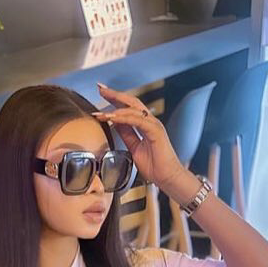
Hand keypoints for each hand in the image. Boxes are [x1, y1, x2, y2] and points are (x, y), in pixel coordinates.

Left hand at [95, 84, 197, 205]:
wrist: (168, 178)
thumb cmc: (154, 166)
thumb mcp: (134, 148)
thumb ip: (126, 134)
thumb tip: (114, 123)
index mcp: (145, 124)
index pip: (128, 107)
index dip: (115, 99)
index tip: (102, 93)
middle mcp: (150, 121)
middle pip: (131, 102)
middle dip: (114, 94)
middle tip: (100, 88)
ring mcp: (154, 125)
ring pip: (133, 109)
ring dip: (115, 109)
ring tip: (100, 112)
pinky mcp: (156, 131)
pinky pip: (137, 121)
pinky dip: (123, 118)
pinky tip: (112, 118)